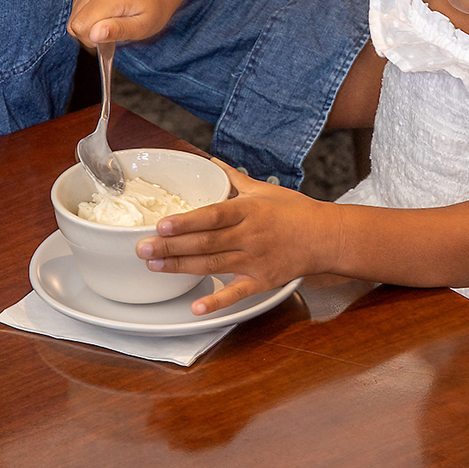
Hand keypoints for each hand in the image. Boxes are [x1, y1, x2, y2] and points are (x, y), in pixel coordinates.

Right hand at [67, 0, 189, 46]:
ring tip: (112, 18)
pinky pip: (76, 7)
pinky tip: (106, 10)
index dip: (92, 40)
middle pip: (74, 23)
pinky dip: (88, 14)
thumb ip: (119, 30)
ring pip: (73, 16)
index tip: (111, 38)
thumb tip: (94, 35)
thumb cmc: (154, 5)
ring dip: (89, 24)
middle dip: (90, 34)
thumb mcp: (144, 25)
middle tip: (113, 29)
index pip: (80, 27)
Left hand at [137, 161, 335, 314]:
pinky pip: (236, 293)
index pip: (212, 216)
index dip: (186, 222)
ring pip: (211, 265)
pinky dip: (216, 301)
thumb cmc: (296, 211)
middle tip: (142, 248)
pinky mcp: (261, 281)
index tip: (162, 224)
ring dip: (180, 267)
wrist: (326, 238)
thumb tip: (212, 160)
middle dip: (170, 246)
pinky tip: (196, 307)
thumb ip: (233, 178)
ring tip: (153, 266)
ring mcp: (254, 261)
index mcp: (248, 211)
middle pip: (204, 243)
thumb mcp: (264, 189)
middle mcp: (248, 236)